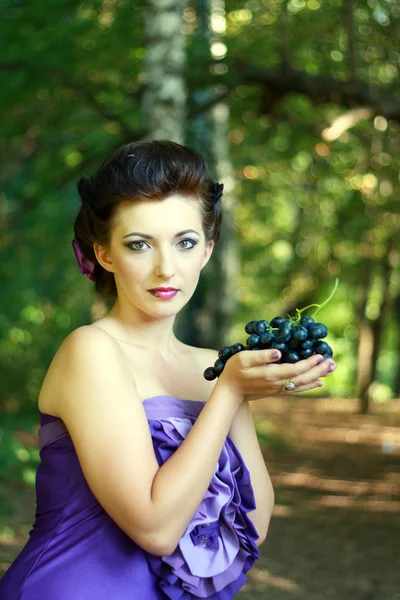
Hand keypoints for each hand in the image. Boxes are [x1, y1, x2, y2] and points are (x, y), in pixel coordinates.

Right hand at [216, 349, 335, 401]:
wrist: (230, 391)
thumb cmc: (234, 371)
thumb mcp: (243, 358)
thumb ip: (261, 355)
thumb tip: (278, 352)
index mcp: (271, 374)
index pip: (295, 369)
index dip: (308, 363)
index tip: (319, 355)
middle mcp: (277, 384)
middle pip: (303, 377)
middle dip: (318, 370)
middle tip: (332, 362)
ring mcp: (278, 389)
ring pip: (302, 384)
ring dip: (317, 377)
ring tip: (330, 369)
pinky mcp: (277, 391)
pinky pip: (297, 389)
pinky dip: (309, 385)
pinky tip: (318, 382)